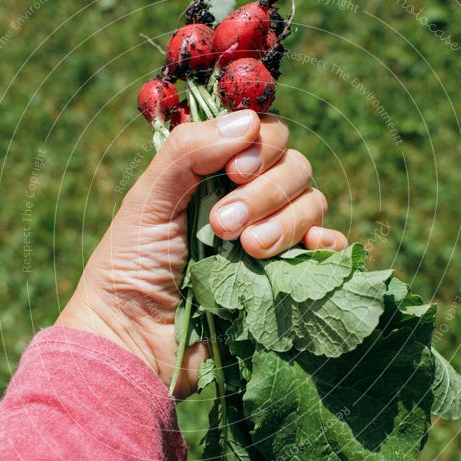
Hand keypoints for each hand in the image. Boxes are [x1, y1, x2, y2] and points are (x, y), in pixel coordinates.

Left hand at [57, 110, 347, 397]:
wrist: (136, 340)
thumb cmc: (130, 267)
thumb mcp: (147, 200)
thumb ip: (187, 153)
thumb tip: (249, 120)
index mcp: (215, 174)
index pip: (263, 135)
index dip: (259, 145)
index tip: (233, 171)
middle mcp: (250, 199)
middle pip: (293, 166)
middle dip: (265, 191)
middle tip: (224, 226)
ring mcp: (274, 238)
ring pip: (313, 203)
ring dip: (285, 221)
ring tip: (247, 250)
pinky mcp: (289, 277)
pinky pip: (330, 248)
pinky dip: (327, 244)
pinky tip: (306, 252)